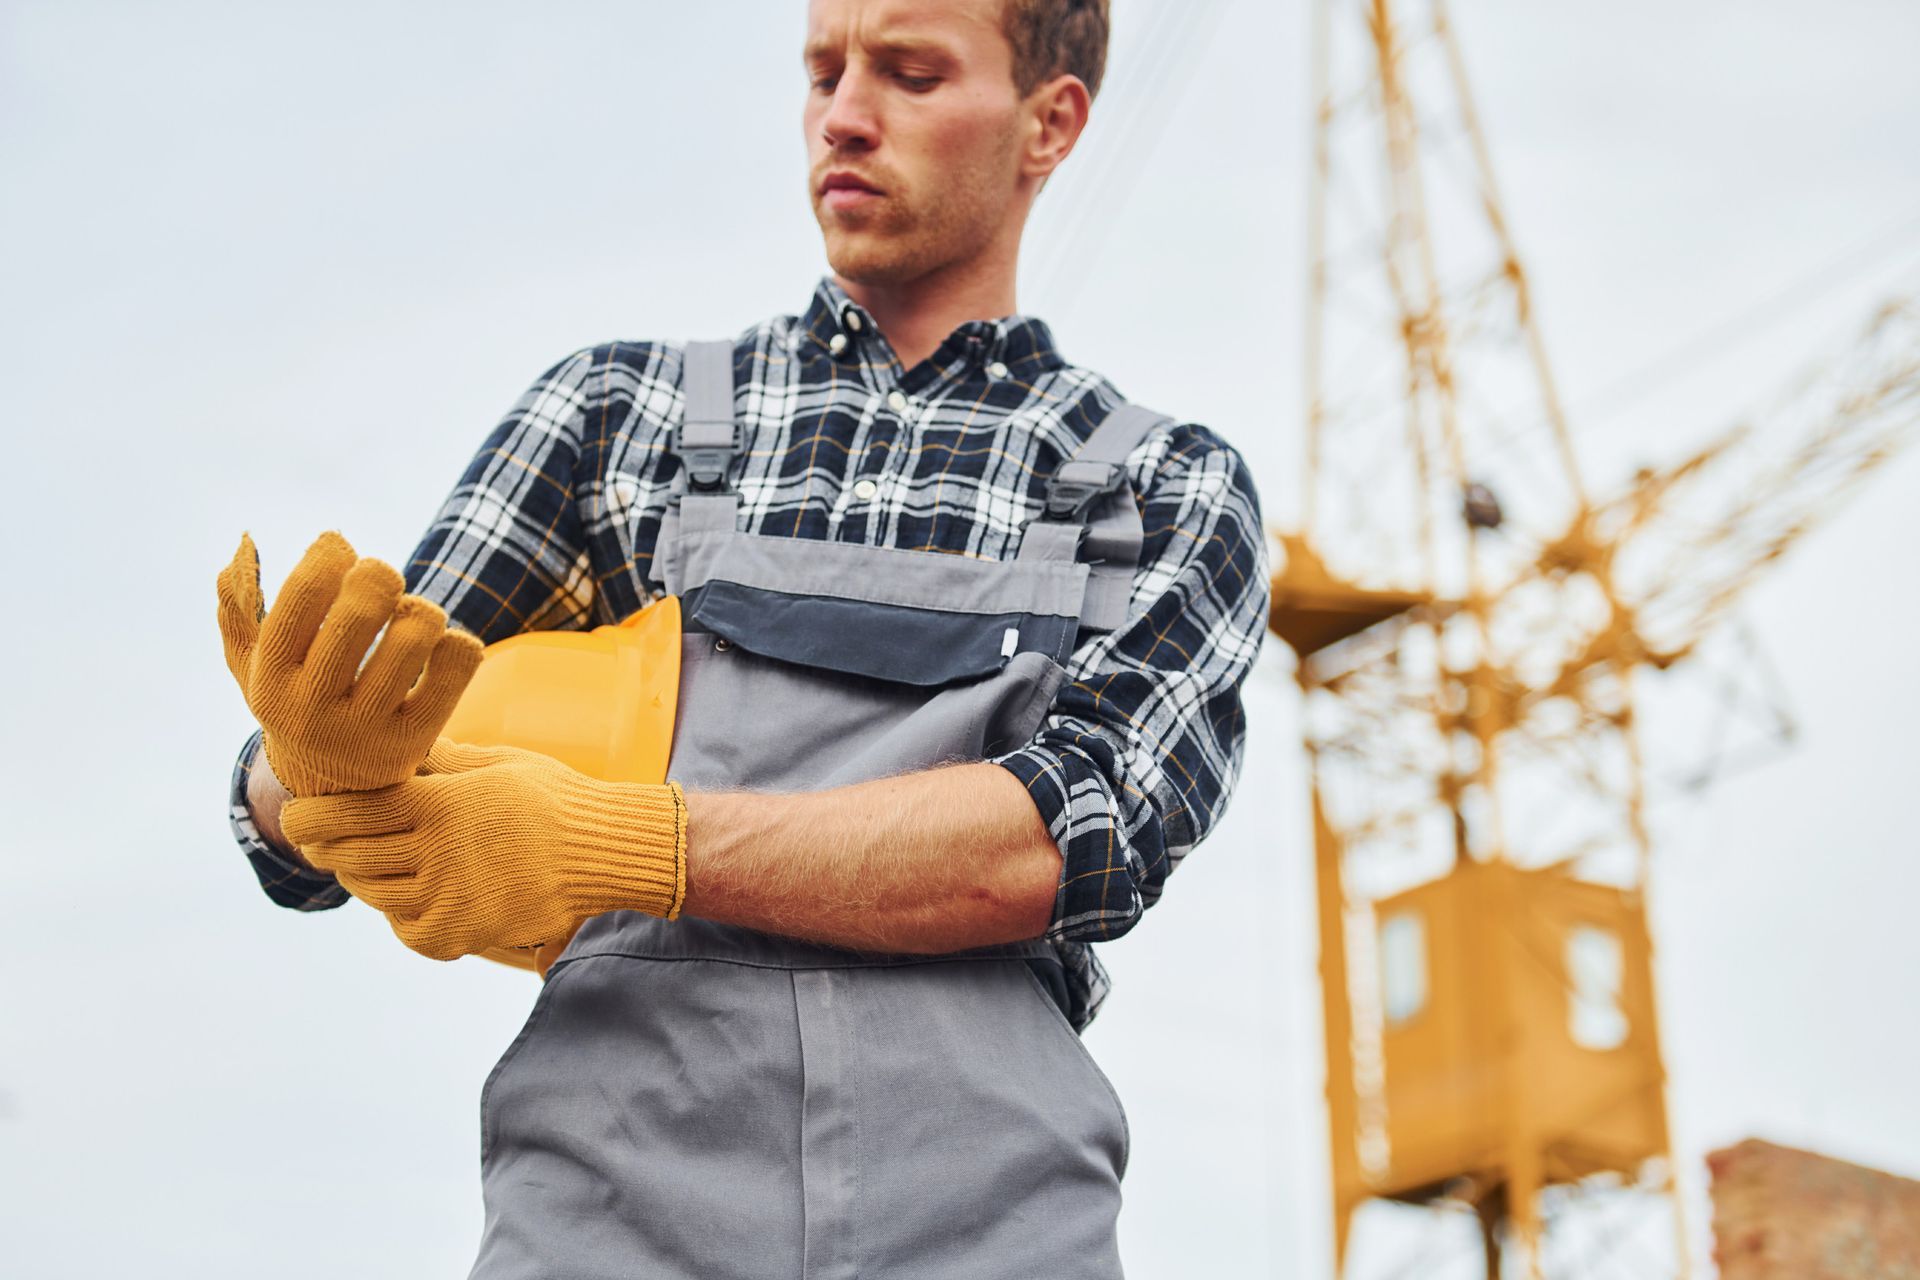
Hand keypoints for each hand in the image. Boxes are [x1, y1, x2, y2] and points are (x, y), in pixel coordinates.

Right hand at [217, 532, 482, 794]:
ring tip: (413, 617)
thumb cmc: (297, 700)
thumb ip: (238, 615)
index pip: (301, 598)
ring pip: (413, 638)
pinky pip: (455, 668)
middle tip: (383, 577)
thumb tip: (236, 560)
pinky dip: (458, 643)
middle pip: (361, 612)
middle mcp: (313, 708)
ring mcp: (366, 730)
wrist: (333, 790)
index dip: (328, 555)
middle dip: (378, 576)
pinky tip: (441, 647)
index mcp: (270, 679)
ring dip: (421, 611)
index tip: (339, 547)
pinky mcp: (414, 742)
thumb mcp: (254, 668)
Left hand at [281, 739, 686, 960]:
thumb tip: (393, 738)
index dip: (313, 813)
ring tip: (357, 862)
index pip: (353, 810)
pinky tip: (407, 895)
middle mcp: (439, 853)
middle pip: (351, 855)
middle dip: (322, 845)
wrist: (604, 851)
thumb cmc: (551, 796)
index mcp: (442, 803)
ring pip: (373, 893)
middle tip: (313, 837)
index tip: (296, 812)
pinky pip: (406, 928)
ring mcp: (450, 899)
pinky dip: (399, 913)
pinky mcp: (462, 933)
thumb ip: (439, 757)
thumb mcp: (494, 761)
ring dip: (358, 877)